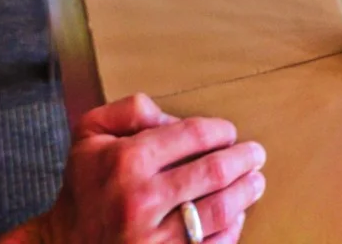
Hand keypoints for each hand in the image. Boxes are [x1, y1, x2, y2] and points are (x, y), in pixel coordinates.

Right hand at [49, 93, 265, 243]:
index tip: (230, 132)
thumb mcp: (91, 133)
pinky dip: (232, 229)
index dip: (220, 131)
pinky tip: (237, 216)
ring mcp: (154, 239)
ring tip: (256, 181)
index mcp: (127, 161)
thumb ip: (130, 110)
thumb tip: (174, 117)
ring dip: (246, 193)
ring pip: (219, 211)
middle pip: (214, 173)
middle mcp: (141, 200)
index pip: (192, 135)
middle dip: (243, 160)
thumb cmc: (85, 186)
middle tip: (256, 154)